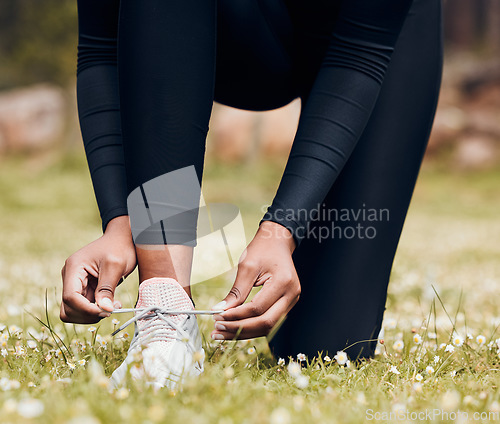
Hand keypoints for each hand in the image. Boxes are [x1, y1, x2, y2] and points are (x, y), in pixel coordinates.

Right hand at [60, 216, 136, 323]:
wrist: (122, 239)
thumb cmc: (119, 247)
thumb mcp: (116, 266)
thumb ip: (107, 288)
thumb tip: (104, 309)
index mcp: (74, 267)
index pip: (70, 297)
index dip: (86, 309)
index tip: (106, 311)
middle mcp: (70, 276)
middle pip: (69, 307)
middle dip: (88, 313)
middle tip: (110, 310)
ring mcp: (76, 283)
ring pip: (75, 310)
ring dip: (92, 314)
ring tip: (112, 306)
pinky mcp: (84, 288)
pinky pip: (84, 307)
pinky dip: (96, 310)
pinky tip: (111, 304)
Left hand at [210, 221, 299, 339]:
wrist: (277, 241)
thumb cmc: (263, 249)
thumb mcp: (247, 266)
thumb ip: (236, 291)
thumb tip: (220, 310)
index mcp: (284, 282)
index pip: (257, 308)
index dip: (236, 316)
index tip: (217, 317)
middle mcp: (292, 295)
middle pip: (266, 323)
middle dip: (240, 329)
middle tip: (218, 329)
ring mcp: (291, 301)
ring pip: (268, 327)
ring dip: (244, 332)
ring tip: (222, 332)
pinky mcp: (286, 304)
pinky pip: (269, 321)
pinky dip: (251, 326)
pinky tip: (235, 327)